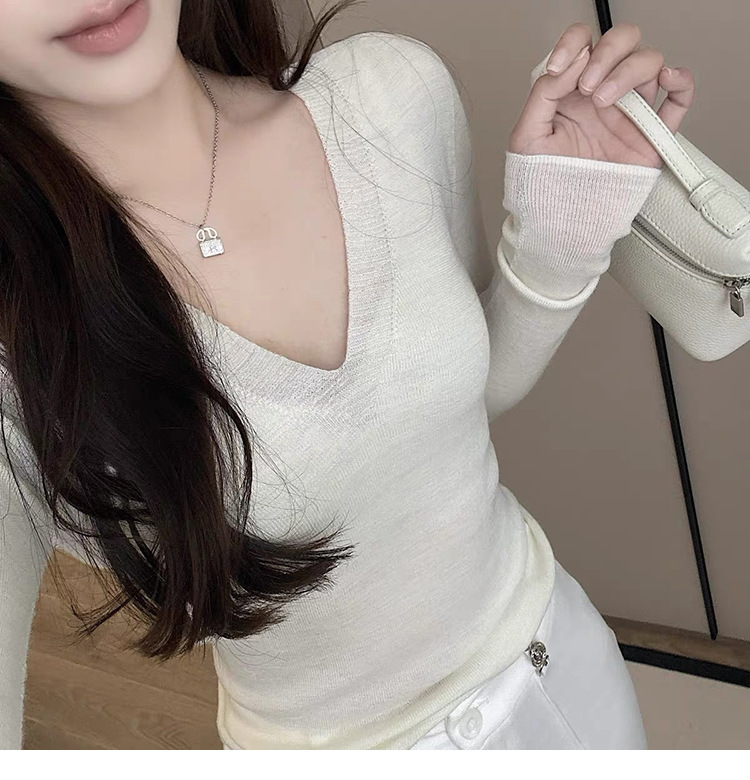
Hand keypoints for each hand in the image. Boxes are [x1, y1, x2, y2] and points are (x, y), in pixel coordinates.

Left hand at [508, 22, 695, 167]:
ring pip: (649, 63)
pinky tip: (668, 80)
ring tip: (605, 101)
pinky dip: (682, 83)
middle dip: (607, 53)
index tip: (562, 67)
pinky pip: (679, 101)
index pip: (582, 43)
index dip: (574, 42)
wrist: (560, 222)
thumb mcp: (526, 137)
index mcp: (571, 92)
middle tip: (589, 86)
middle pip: (622, 43)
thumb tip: (574, 61)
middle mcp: (603, 96)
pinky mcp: (651, 137)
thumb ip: (544, 93)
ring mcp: (629, 114)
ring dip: (628, 71)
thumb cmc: (541, 185)